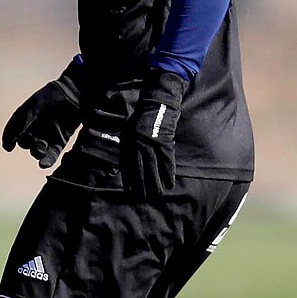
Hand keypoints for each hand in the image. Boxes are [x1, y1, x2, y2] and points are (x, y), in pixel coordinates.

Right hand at [2, 57, 84, 168]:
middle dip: (27, 144)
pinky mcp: (60, 141)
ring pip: (38, 151)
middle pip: (26, 143)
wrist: (74, 94)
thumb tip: (9, 143)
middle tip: (33, 140)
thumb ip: (21, 124)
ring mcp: (48, 135)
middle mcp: (36, 128)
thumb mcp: (33, 108)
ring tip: (41, 149)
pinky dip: (47, 161)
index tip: (9, 147)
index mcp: (26, 118)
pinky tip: (43, 164)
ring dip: (37, 152)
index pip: (14, 133)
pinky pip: (52, 154)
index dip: (10, 140)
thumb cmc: (51, 97)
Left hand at [122, 70, 187, 195]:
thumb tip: (126, 155)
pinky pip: (167, 159)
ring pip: (153, 167)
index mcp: (130, 142)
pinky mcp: (165, 141)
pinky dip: (168, 171)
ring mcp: (152, 143)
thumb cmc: (143, 111)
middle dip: (142, 185)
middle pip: (140, 169)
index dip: (130, 179)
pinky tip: (170, 182)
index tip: (130, 192)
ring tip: (157, 195)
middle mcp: (139, 144)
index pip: (128, 165)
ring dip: (155, 182)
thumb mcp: (130, 126)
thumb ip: (129, 141)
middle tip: (143, 198)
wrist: (156, 99)